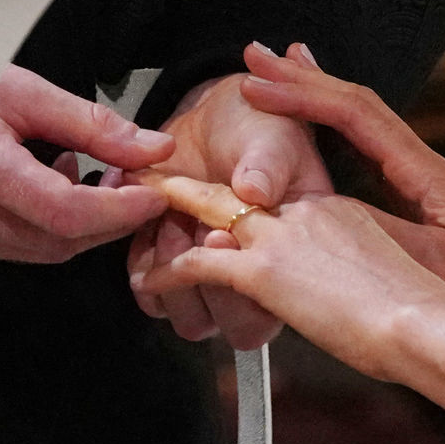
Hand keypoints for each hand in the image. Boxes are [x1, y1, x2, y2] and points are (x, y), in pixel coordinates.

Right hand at [0, 69, 176, 260]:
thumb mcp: (17, 88)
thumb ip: (89, 124)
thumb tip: (152, 150)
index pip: (68, 214)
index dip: (120, 210)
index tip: (155, 191)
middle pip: (59, 242)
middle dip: (106, 220)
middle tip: (134, 182)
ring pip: (37, 250)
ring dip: (77, 225)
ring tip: (91, 175)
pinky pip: (9, 245)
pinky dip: (43, 224)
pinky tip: (49, 183)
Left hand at [125, 66, 338, 348]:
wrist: (223, 115)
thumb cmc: (261, 129)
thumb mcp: (276, 138)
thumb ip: (268, 164)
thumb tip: (255, 190)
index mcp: (298, 259)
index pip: (277, 308)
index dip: (246, 290)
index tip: (219, 235)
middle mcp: (260, 280)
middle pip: (237, 328)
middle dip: (207, 283)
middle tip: (189, 223)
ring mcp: (215, 280)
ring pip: (193, 321)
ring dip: (175, 276)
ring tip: (170, 219)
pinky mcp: (174, 266)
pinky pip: (154, 296)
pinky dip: (146, 262)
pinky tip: (151, 220)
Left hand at [134, 192, 444, 432]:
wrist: (422, 320)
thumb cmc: (419, 310)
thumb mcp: (378, 269)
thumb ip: (344, 261)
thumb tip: (327, 280)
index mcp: (331, 209)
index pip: (271, 203)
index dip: (236, 208)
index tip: (215, 220)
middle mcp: (302, 214)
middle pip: (231, 202)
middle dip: (190, 202)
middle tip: (157, 196)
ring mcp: (279, 238)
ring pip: (209, 229)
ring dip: (177, 241)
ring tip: (156, 251)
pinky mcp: (260, 270)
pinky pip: (196, 264)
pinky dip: (167, 272)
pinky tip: (148, 280)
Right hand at [234, 42, 444, 322]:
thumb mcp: (427, 265)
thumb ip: (372, 230)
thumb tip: (314, 207)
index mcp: (425, 171)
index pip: (355, 112)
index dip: (303, 94)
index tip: (258, 83)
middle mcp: (423, 165)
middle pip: (356, 104)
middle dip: (303, 79)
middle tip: (254, 57)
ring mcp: (424, 181)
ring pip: (362, 122)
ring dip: (317, 97)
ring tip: (278, 75)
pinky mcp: (423, 203)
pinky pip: (368, 149)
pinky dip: (333, 127)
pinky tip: (315, 131)